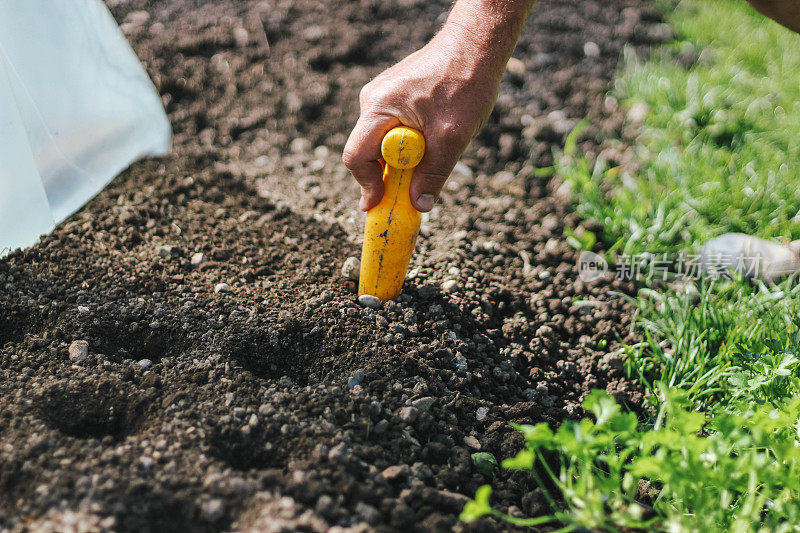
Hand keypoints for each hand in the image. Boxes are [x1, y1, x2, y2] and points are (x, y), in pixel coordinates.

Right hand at [342, 23, 504, 211]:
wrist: (477, 45)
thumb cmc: (465, 84)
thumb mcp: (452, 137)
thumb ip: (433, 174)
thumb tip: (419, 205)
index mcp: (379, 107)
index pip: (356, 156)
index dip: (367, 185)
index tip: (381, 204)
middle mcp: (373, 100)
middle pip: (368, 151)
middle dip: (389, 173)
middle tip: (413, 188)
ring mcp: (383, 95)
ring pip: (383, 141)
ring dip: (404, 157)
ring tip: (435, 150)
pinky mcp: (396, 94)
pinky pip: (394, 128)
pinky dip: (411, 141)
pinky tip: (435, 134)